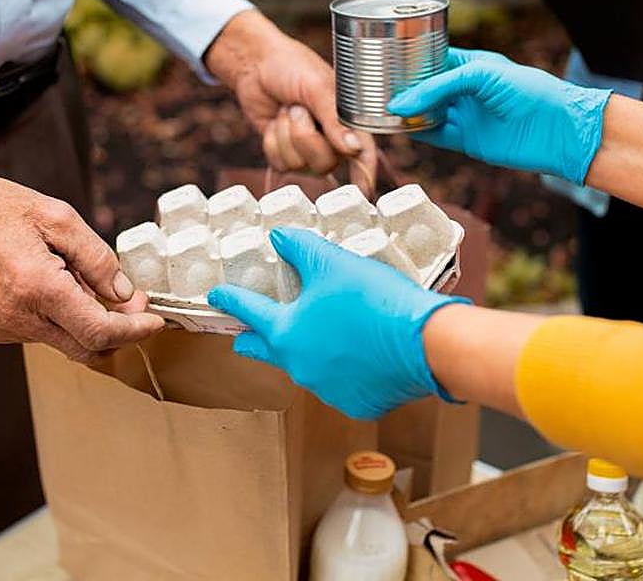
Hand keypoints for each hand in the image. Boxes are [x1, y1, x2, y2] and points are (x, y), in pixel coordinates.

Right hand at [0, 163, 163, 363]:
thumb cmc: (0, 207)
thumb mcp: (59, 217)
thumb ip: (97, 259)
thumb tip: (124, 294)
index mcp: (36, 287)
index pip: (99, 331)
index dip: (134, 330)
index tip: (155, 320)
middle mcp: (18, 317)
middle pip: (86, 348)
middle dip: (119, 330)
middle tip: (134, 300)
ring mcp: (3, 328)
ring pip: (66, 341)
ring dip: (87, 320)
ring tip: (78, 275)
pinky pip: (42, 333)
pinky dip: (61, 317)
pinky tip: (54, 283)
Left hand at [205, 9, 376, 191]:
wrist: (257, 65)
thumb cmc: (293, 67)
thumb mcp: (317, 87)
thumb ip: (335, 119)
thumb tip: (353, 149)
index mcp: (350, 121)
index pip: (364, 153)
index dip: (366, 175)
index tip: (364, 194)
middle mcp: (333, 139)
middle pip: (326, 163)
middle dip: (304, 135)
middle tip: (299, 108)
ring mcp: (309, 148)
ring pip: (300, 165)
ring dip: (286, 134)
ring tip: (287, 110)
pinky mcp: (285, 153)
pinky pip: (280, 163)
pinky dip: (273, 140)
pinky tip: (275, 121)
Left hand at [207, 228, 464, 419]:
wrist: (426, 345)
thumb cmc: (376, 300)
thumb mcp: (334, 262)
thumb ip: (300, 249)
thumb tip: (278, 238)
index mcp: (287, 333)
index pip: (248, 312)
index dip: (230, 299)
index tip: (216, 295)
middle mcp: (299, 367)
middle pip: (267, 350)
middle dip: (254, 340)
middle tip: (247, 334)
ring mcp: (327, 390)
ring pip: (306, 368)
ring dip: (307, 352)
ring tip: (321, 334)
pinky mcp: (356, 403)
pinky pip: (342, 384)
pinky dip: (344, 369)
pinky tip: (358, 354)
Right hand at [388, 48, 611, 183]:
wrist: (559, 129)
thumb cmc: (530, 90)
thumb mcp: (482, 74)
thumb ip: (440, 86)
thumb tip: (401, 104)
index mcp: (471, 64)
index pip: (431, 59)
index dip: (409, 59)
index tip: (384, 60)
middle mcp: (465, 90)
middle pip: (424, 88)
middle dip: (401, 87)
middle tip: (374, 85)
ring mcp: (465, 115)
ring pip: (425, 112)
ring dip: (404, 112)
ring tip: (377, 107)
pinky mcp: (466, 140)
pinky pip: (433, 135)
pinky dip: (415, 132)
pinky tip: (397, 127)